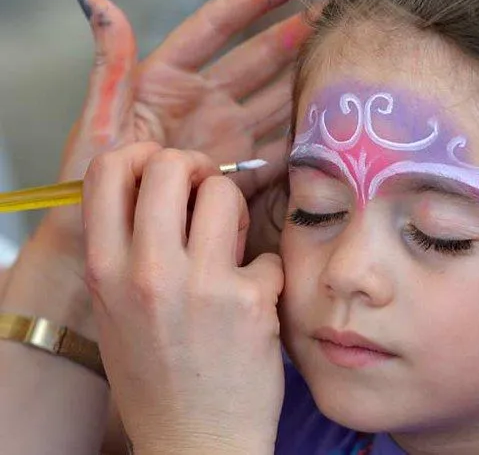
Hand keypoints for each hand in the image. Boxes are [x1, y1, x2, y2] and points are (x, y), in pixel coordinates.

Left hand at [42, 0, 311, 257]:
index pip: (219, 25)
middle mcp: (203, 102)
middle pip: (260, 59)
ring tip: (346, 63)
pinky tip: (332, 129)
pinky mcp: (239, 172)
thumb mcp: (97, 123)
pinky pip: (278, 151)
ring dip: (308, 81)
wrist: (102, 244)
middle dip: (299, 33)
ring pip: (277, 99)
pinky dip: (304, 140)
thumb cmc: (86, 184)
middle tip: (338, 14)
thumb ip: (110, 65)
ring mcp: (225, 137)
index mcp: (167, 78)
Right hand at [83, 143, 284, 453]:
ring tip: (233, 247)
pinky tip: (257, 299)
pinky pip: (266, 252)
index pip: (108, 169)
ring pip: (224, 192)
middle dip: (196, 170)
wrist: (196, 442)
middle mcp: (147, 272)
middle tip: (207, 198)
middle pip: (168, 163)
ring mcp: (200, 285)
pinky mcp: (250, 301)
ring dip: (234, 211)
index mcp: (105, 270)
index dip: (141, 157)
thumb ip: (126, 251)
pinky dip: (267, 271)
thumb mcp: (116, 312)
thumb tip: (157, 190)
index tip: (165, 175)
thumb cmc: (157, 377)